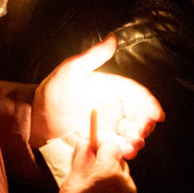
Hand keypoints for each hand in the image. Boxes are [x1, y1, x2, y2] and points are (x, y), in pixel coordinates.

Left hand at [32, 35, 162, 155]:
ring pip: (132, 132)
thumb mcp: (71, 70)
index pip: (135, 94)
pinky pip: (119, 146)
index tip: (157, 115)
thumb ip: (92, 56)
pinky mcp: (102, 140)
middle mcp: (113, 106)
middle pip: (138, 115)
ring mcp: (108, 125)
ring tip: (133, 146)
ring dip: (138, 140)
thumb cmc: (52, 90)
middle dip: (145, 125)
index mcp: (110, 88)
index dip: (149, 104)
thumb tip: (112, 39)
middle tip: (142, 133)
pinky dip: (126, 151)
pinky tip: (125, 154)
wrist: (36, 117)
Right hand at [51, 109, 138, 192]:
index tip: (90, 147)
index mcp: (109, 171)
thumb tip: (84, 141)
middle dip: (105, 158)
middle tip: (89, 166)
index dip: (100, 143)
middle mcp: (125, 180)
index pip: (111, 144)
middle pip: (118, 158)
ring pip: (123, 173)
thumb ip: (82, 158)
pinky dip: (116, 186)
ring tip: (95, 184)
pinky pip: (125, 187)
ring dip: (111, 172)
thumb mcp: (72, 180)